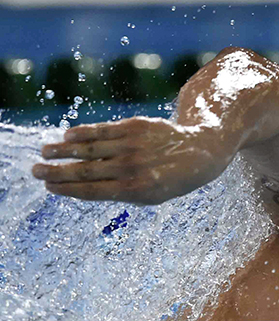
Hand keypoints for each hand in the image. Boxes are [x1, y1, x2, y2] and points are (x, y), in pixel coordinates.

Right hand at [33, 117, 231, 204]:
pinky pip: (103, 129)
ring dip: (63, 149)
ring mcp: (134, 145)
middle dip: (57, 171)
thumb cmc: (170, 178)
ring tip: (45, 151)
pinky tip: (67, 135)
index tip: (48, 187)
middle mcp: (134, 167)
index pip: (93, 190)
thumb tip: (80, 185)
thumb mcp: (150, 194)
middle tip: (35, 171)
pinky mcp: (136, 126)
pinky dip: (83, 132)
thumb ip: (118, 190)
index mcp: (137, 189)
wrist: (201, 151)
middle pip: (86, 170)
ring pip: (90, 148)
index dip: (67, 189)